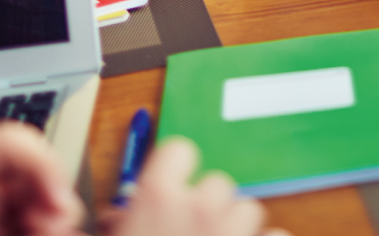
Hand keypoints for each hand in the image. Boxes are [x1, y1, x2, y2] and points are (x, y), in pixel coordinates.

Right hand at [101, 137, 286, 235]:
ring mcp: (234, 231)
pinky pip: (277, 234)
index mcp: (157, 199)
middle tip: (189, 232)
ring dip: (236, 227)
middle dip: (207, 207)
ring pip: (247, 208)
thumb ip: (103, 220)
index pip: (179, 151)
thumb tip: (102, 212)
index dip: (175, 170)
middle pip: (218, 183)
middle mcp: (200, 208)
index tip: (170, 188)